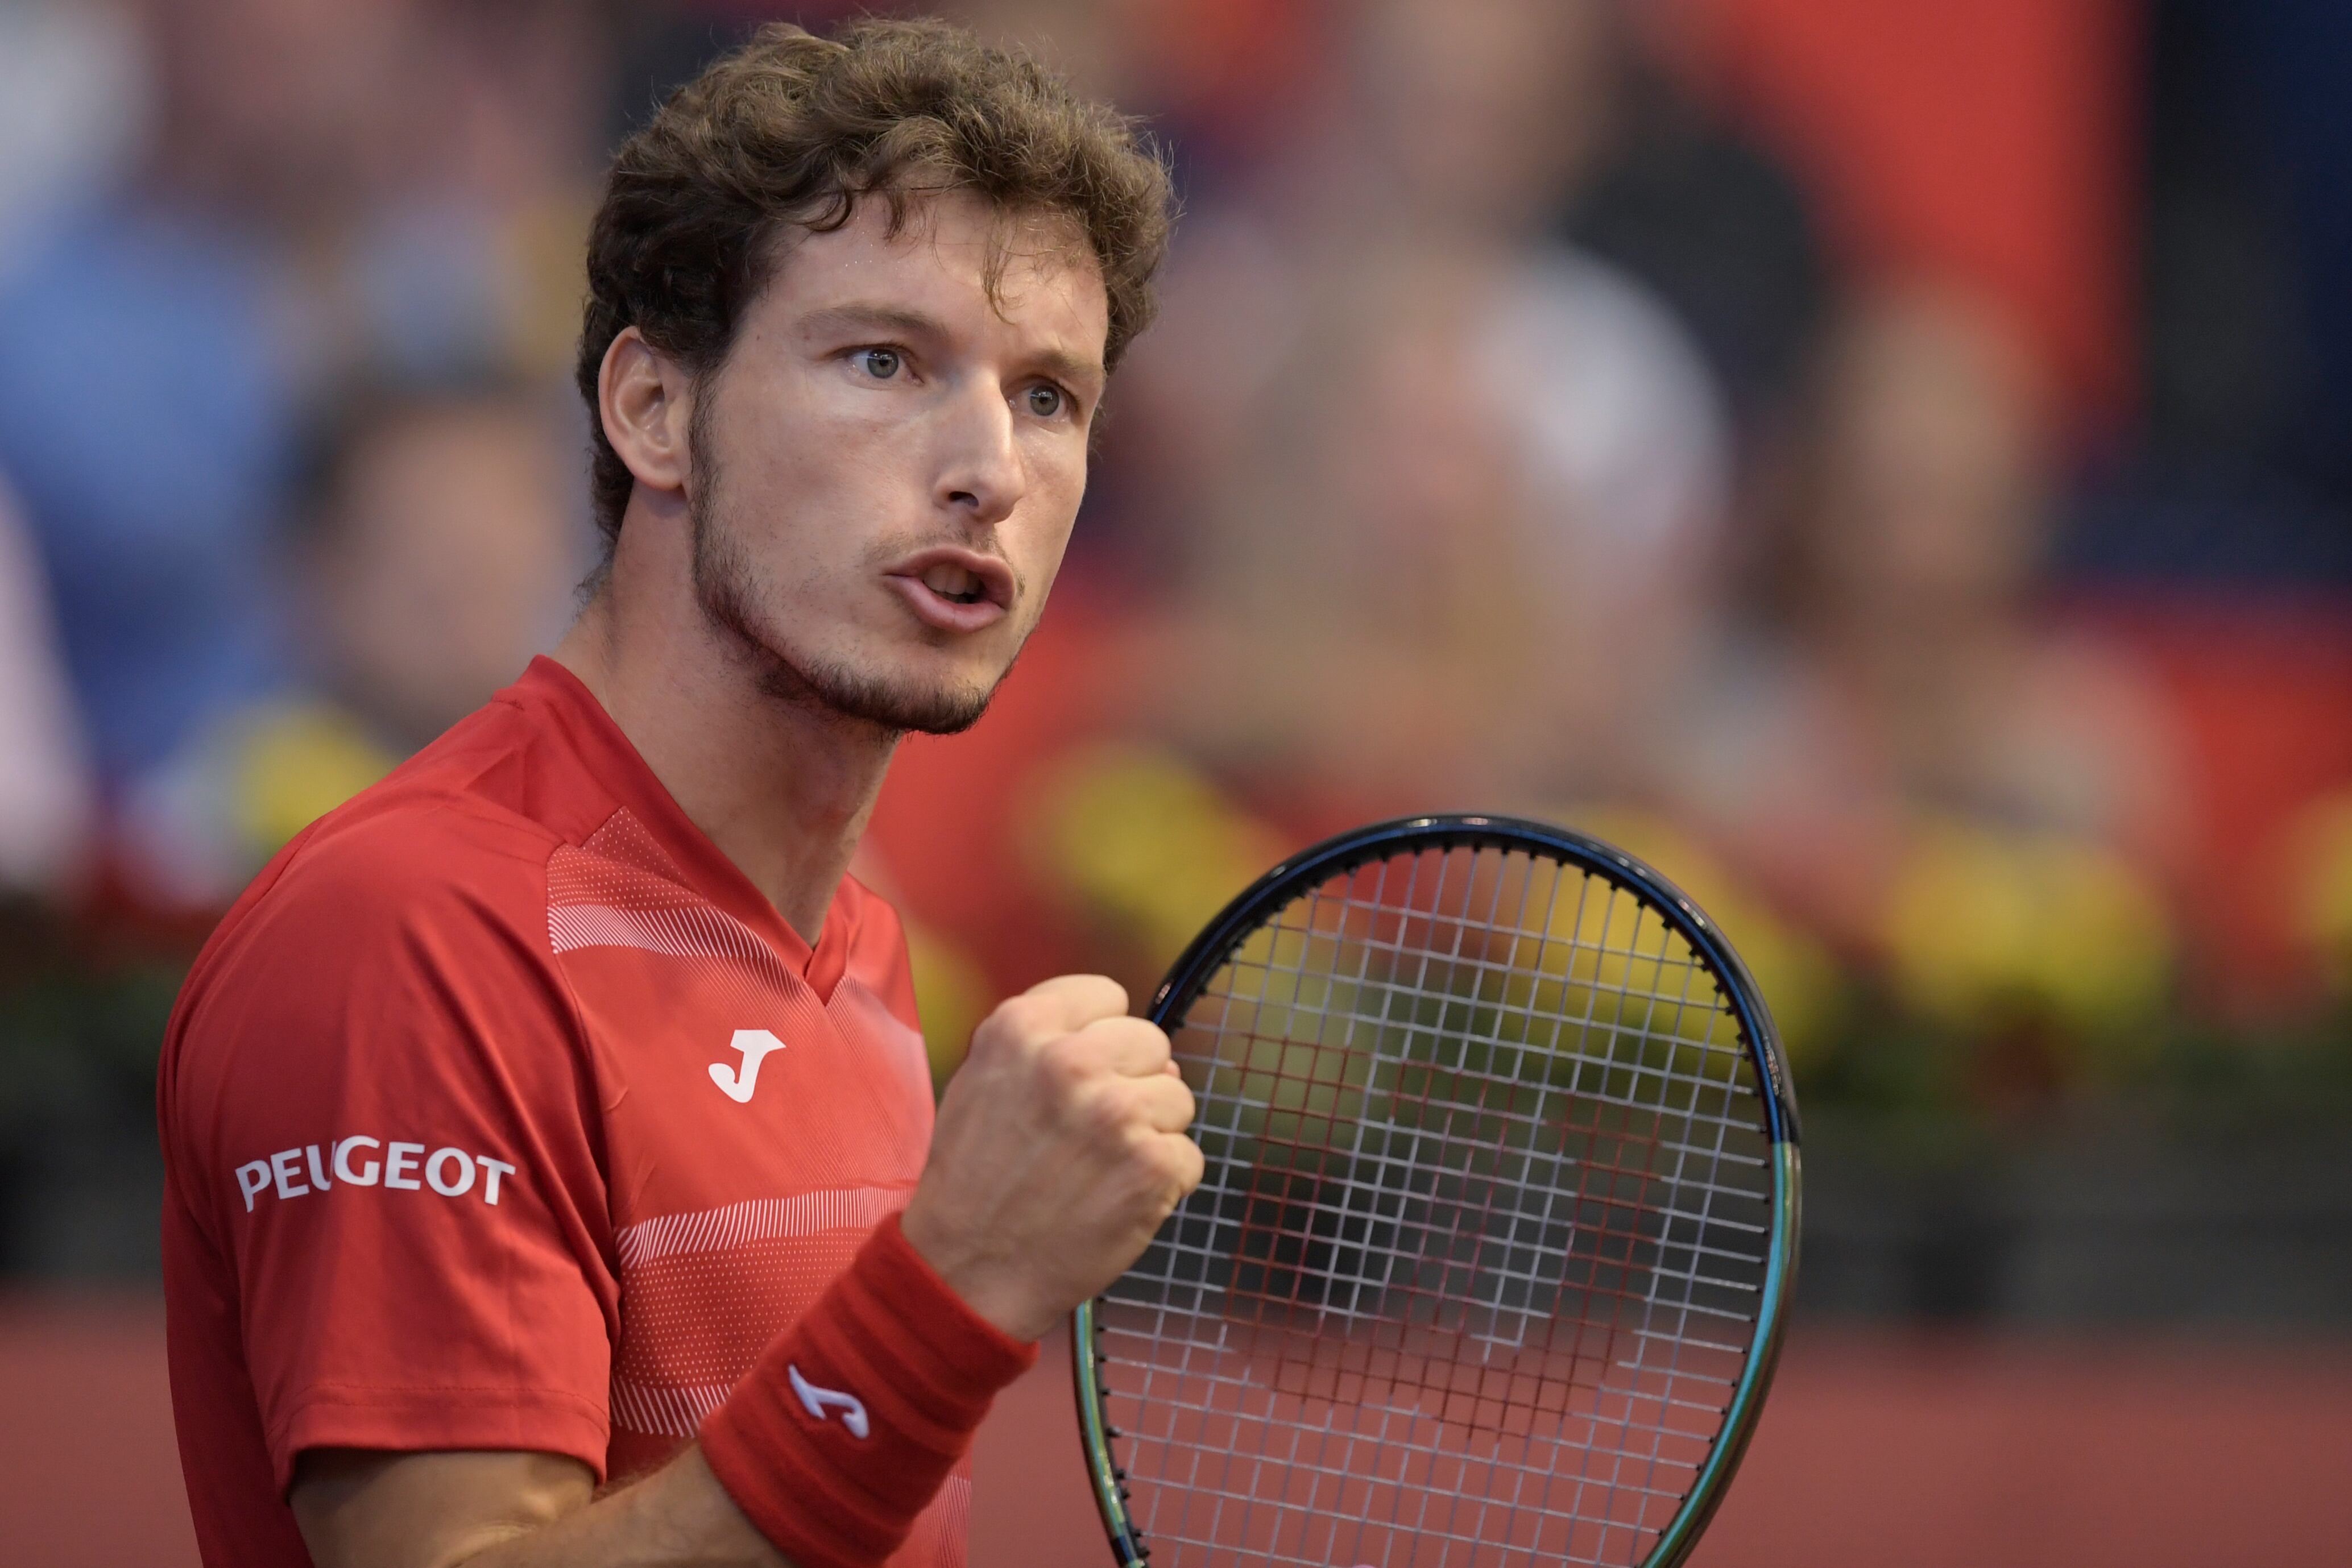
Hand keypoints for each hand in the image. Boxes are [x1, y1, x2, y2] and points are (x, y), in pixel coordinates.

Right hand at [901, 975, 1202, 1342]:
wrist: (966, 1272)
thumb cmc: (975, 1179)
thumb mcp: (983, 1080)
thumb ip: (1050, 1043)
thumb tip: (1144, 1049)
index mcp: (1021, 1027)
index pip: (1106, 995)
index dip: (1100, 1035)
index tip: (1084, 1072)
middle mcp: (1071, 1061)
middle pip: (1151, 1042)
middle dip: (1132, 1081)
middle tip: (1091, 1131)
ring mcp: (1117, 1113)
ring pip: (1178, 1097)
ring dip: (1151, 1132)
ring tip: (1100, 1168)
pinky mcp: (1152, 1165)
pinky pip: (1188, 1156)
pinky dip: (1163, 1182)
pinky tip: (1117, 1199)